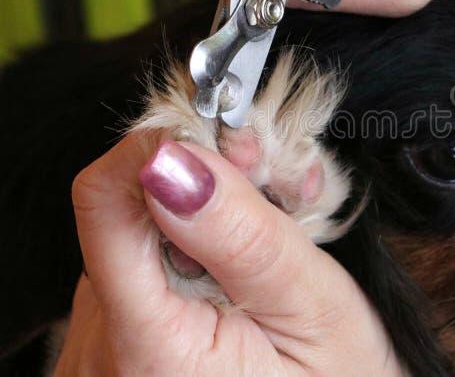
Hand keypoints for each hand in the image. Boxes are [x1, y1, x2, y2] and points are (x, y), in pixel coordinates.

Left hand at [56, 136, 401, 375]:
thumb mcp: (312, 308)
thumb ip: (244, 236)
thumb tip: (174, 158)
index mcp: (150, 349)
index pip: (107, 199)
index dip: (165, 147)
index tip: (227, 144)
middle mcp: (102, 350)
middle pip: (127, 210)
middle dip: (206, 181)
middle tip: (279, 183)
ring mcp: (101, 347)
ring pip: (136, 232)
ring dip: (207, 211)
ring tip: (277, 226)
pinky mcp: (113, 341)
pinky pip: (140, 264)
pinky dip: (194, 244)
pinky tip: (244, 258)